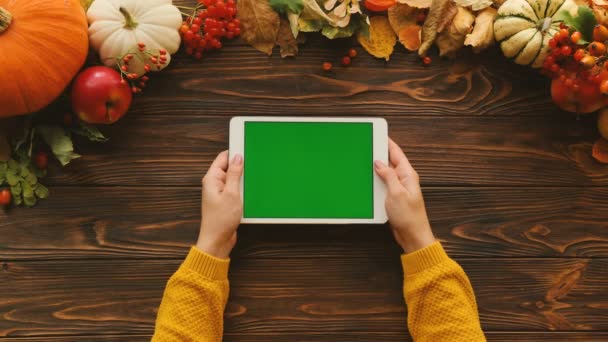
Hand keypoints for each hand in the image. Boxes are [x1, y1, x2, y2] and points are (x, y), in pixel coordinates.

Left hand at [196, 151, 243, 258]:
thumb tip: (238, 158)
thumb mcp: (232, 194)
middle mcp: (214, 184)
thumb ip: (235, 174)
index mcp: (212, 178)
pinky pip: (236, 190)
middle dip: (241, 169)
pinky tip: (248, 197)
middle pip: (230, 168)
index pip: (223, 157)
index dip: (235, 153)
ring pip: (235, 180)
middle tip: (251, 172)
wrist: (217, 241)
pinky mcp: (226, 201)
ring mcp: (220, 193)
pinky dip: (243, 192)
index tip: (247, 151)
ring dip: (243, 183)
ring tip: (247, 190)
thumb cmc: (220, 221)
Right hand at [374, 139, 434, 253]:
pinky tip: (367, 180)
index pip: (396, 153)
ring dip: (375, 169)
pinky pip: (382, 185)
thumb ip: (387, 175)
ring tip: (363, 161)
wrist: (412, 235)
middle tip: (366, 145)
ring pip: (385, 173)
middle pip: (389, 161)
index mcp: (408, 174)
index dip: (387, 142)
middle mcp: (404, 179)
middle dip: (379, 153)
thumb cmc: (408, 216)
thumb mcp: (396, 192)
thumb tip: (378, 162)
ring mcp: (398, 188)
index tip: (378, 133)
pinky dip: (375, 181)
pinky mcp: (393, 197)